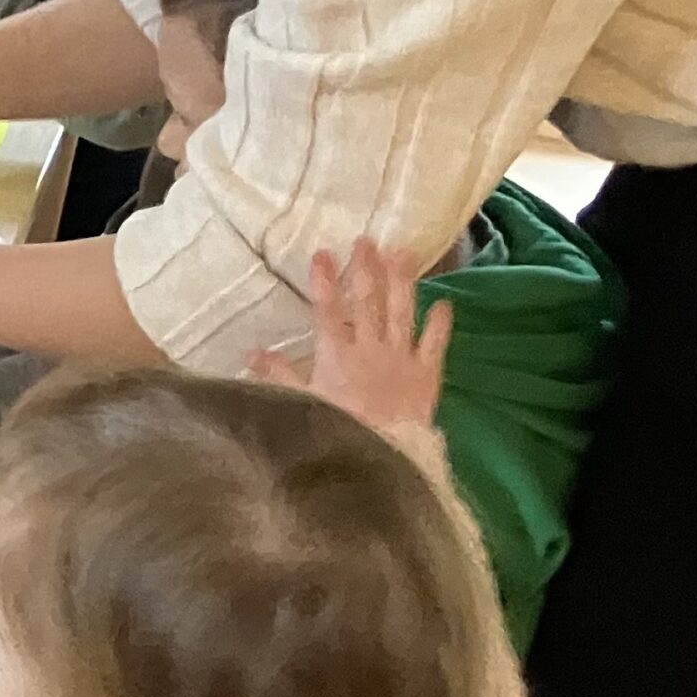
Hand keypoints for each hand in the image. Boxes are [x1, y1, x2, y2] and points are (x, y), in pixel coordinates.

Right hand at [253, 242, 452, 441]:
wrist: (381, 456)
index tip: (322, 253)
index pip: (327, 309)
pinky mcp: (426, 373)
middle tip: (366, 241)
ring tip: (403, 252)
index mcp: (336, 355)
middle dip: (365, 268)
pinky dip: (440, 323)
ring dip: (401, 280)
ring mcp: (401, 357)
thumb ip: (279, 376)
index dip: (324, 280)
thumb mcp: (301, 405)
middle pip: (367, 300)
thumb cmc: (336, 433)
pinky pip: (435, 343)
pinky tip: (444, 303)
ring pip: (401, 311)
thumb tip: (252, 352)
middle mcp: (370, 347)